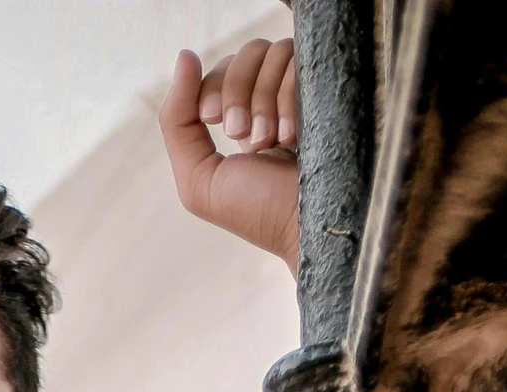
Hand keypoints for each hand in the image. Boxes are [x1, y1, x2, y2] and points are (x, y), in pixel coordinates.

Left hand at [160, 41, 298, 275]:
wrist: (306, 226)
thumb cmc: (255, 211)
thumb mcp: (199, 178)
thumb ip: (177, 121)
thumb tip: (185, 56)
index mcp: (245, 116)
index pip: (223, 67)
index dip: (214, 85)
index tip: (214, 120)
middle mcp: (276, 97)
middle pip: (246, 53)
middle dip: (237, 92)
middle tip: (243, 136)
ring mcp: (306, 88)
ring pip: (273, 51)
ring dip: (263, 99)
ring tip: (270, 142)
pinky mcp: (329, 83)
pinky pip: (299, 59)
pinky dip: (287, 96)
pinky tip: (292, 136)